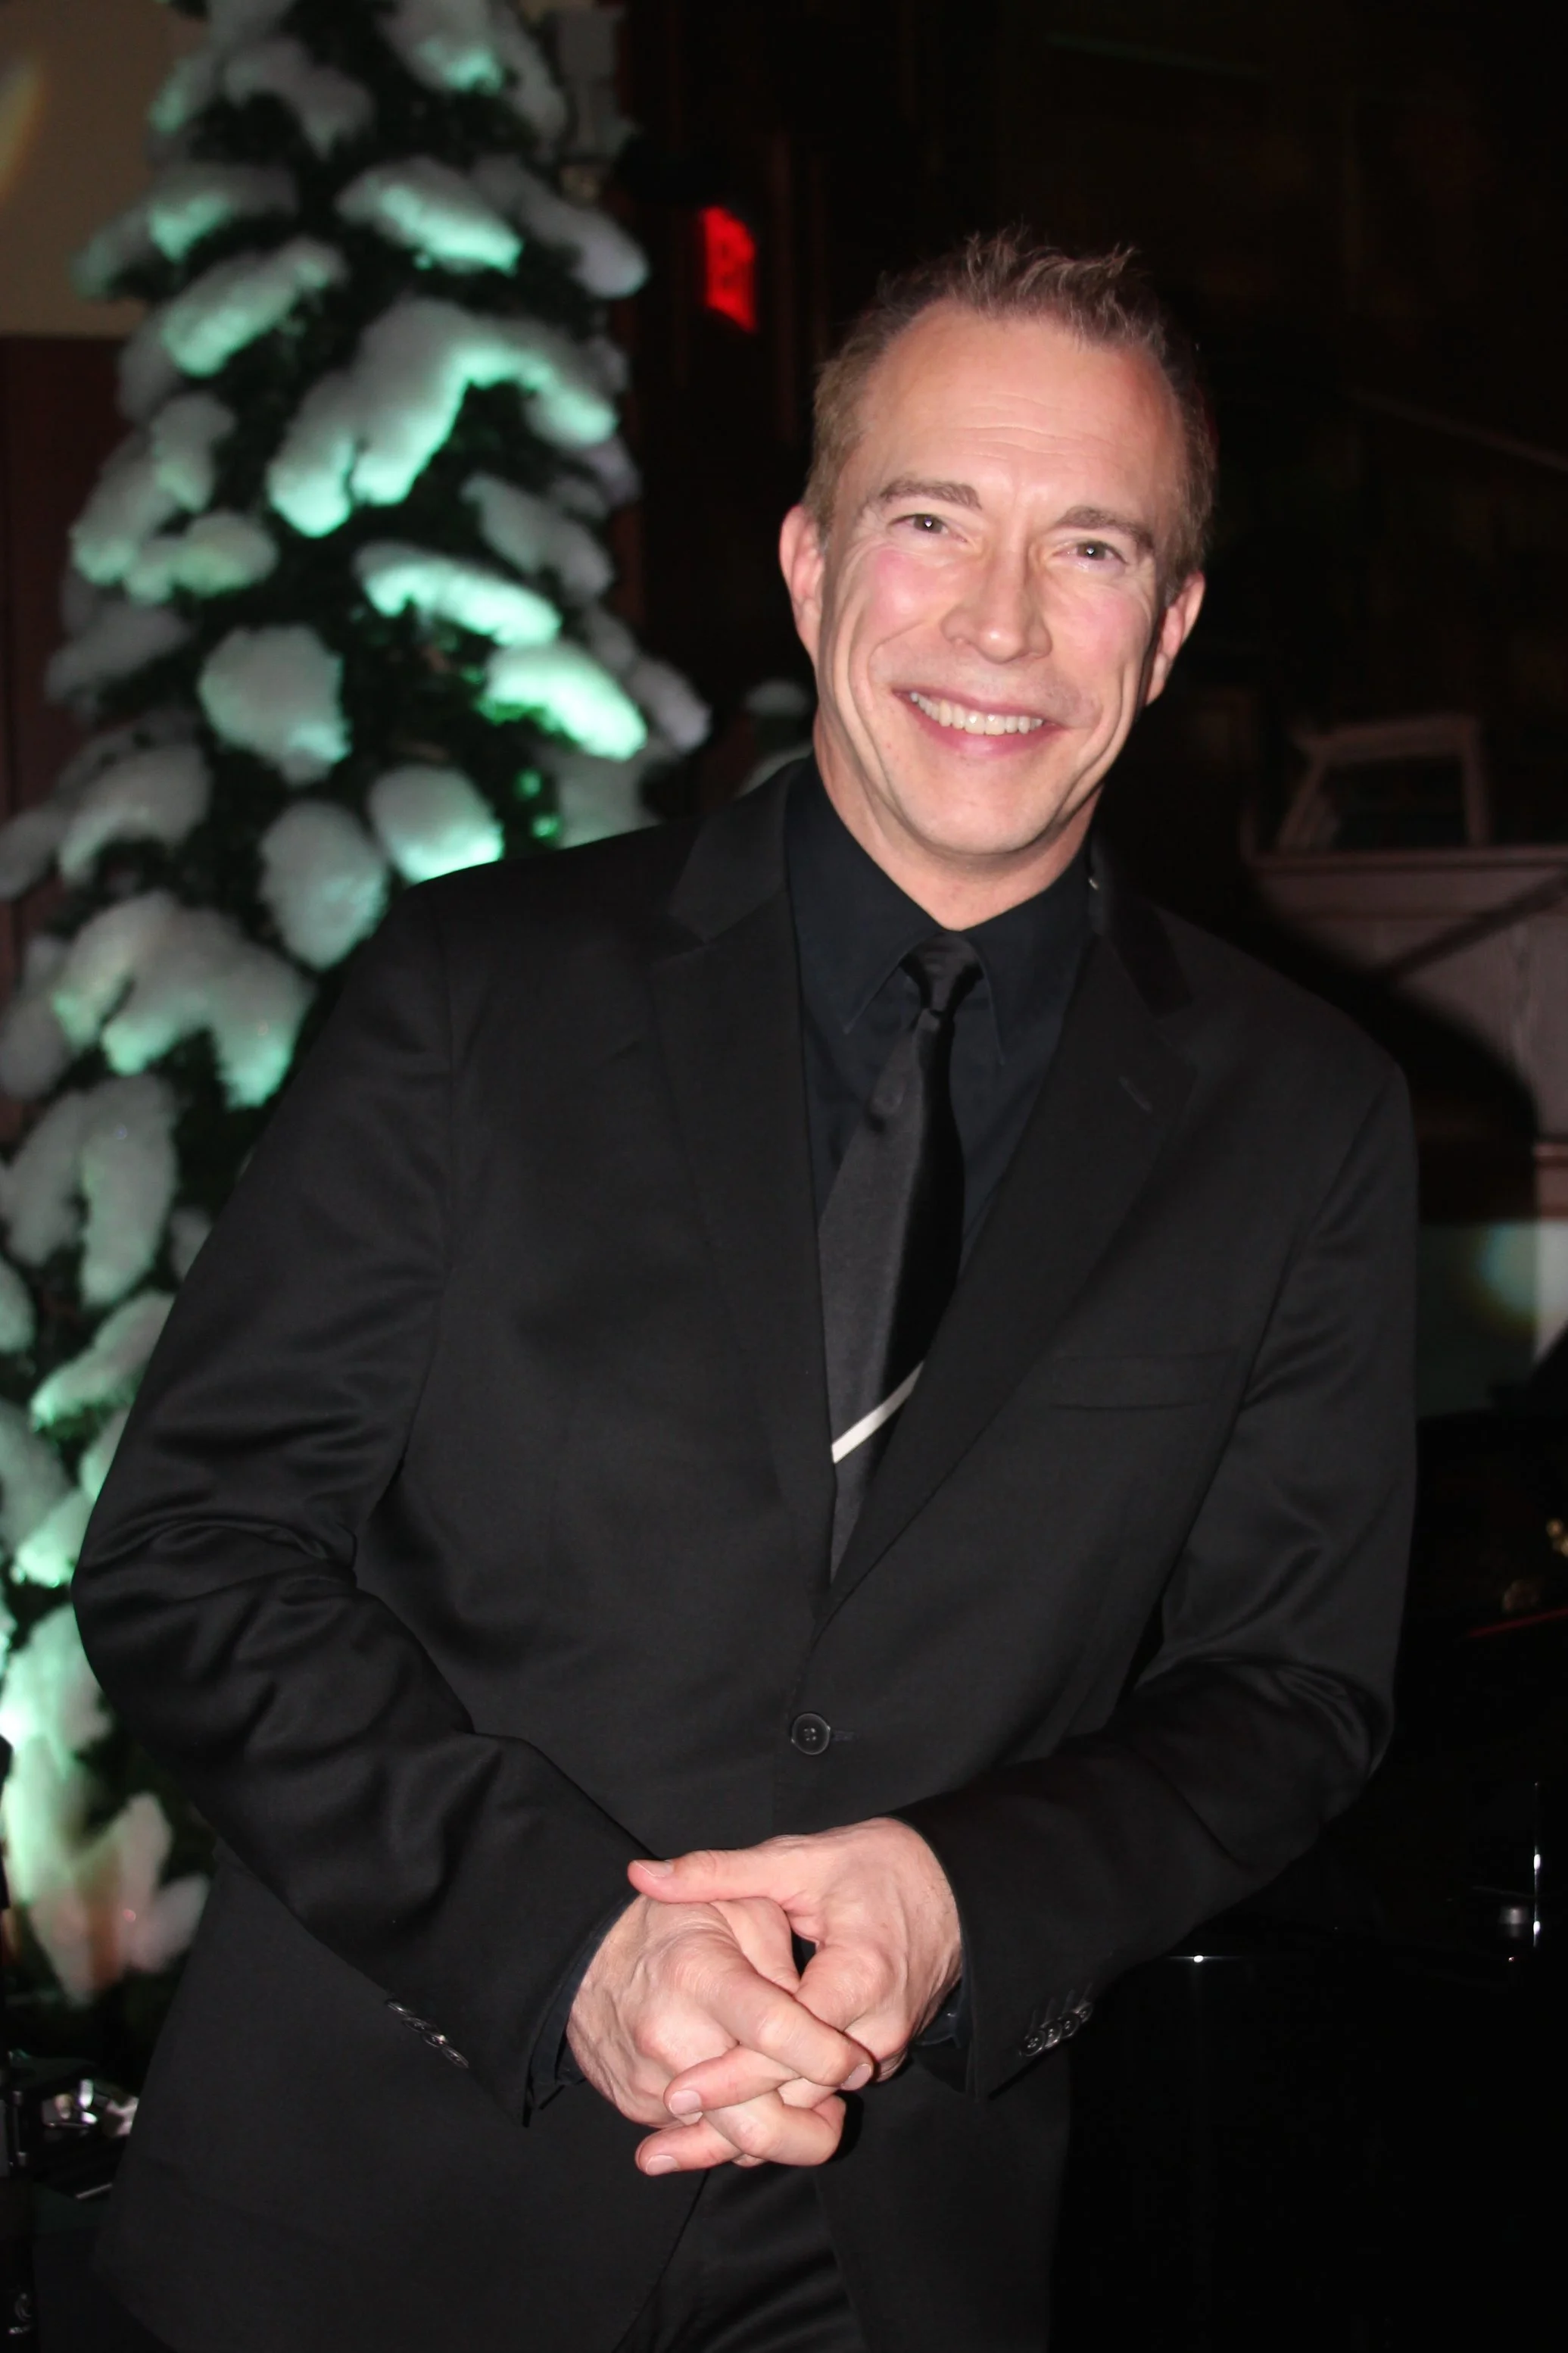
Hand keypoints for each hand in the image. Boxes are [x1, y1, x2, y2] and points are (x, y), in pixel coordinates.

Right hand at [566, 1892, 874, 2175]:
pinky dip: (738, 2129)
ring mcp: (651, 2082)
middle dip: (811, 2135)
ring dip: (780, 2136)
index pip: (773, 2032)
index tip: (855, 2063)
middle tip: (838, 2114)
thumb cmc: (679, 1923)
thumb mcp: (739, 1909)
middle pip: (755, 2123)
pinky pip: (703, 2138)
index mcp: (701, 1975)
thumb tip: (821, 2024)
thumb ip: (783, 1962)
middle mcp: (671, 2037)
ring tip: (803, 2105)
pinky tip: (757, 2103)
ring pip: (733, 2143)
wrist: (589, 1957)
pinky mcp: (638, 2109)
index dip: (824, 2054)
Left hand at [627, 1819, 961, 2148]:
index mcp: (858, 1976)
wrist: (956, 1886)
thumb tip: (643, 1874)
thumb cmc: (878, 1866)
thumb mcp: (798, 1860)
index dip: (732, 2073)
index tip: (677, 2093)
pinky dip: (782, 2101)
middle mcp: (878, 2025)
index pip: (789, 2043)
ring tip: (679, 2143)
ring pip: (812, 2099)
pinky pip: (828, 2090)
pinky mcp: (883, 2054)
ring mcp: (886, 2047)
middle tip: (662, 2140)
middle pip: (798, 2089)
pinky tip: (728, 2119)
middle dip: (732, 2116)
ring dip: (753, 2118)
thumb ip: (719, 1873)